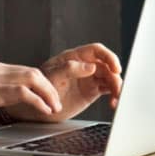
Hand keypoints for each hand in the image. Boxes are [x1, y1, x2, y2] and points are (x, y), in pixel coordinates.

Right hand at [0, 61, 62, 125]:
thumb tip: (10, 102)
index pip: (26, 71)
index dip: (43, 83)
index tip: (51, 96)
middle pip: (33, 72)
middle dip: (50, 87)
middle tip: (57, 103)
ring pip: (31, 78)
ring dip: (48, 93)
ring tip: (54, 106)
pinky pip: (21, 92)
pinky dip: (37, 100)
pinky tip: (42, 109)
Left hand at [6, 43, 122, 122]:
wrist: (36, 105)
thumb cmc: (40, 87)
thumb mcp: (52, 76)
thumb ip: (69, 69)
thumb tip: (91, 66)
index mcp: (74, 57)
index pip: (96, 50)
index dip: (108, 57)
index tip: (115, 68)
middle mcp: (83, 66)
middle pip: (107, 66)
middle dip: (115, 77)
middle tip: (117, 90)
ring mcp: (88, 78)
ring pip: (110, 78)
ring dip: (117, 87)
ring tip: (116, 100)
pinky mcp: (92, 90)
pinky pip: (108, 90)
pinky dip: (114, 95)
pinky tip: (113, 103)